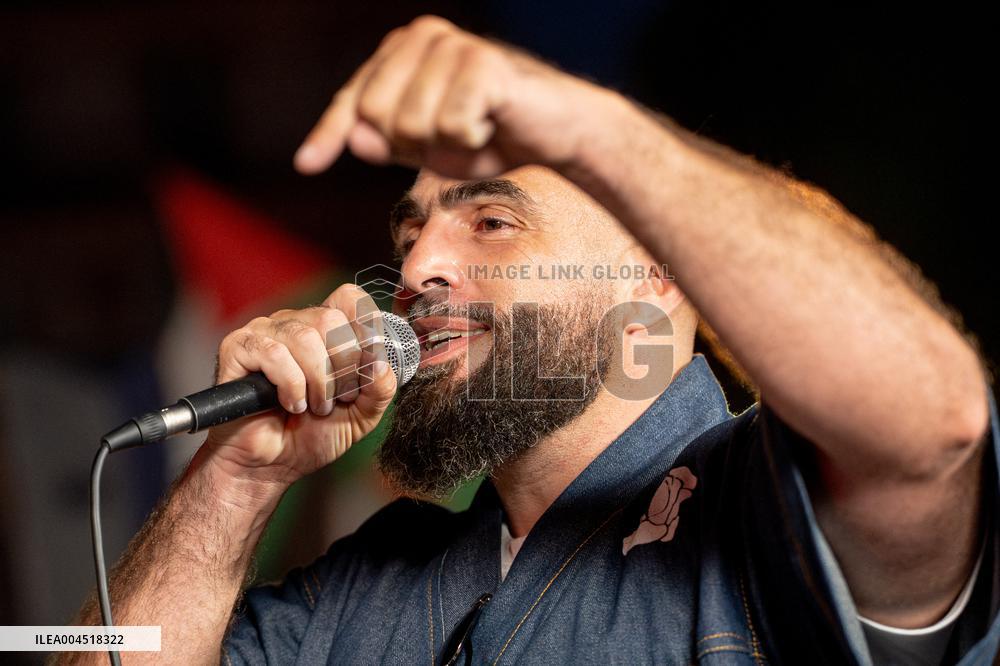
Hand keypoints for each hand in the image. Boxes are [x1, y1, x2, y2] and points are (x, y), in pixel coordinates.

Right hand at [200, 284, 396, 487]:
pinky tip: (290, 404)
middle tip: (338, 398)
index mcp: (324, 330)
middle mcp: (294, 323)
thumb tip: (381, 362)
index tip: (367, 365)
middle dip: (344, 366)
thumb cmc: (311, 435)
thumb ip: (380, 388)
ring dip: (318, 382)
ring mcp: (264, 332)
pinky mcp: (238, 348)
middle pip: (331, 318)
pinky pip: (274, 354)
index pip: (350, 299)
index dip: (366, 328)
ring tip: (315, 407)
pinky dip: (291, 387)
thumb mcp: (362, 413)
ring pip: (305, 337)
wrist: (270, 465)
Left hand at [292, 15, 612, 178]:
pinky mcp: (482, 62)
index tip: (307, 165)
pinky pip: (450, 126)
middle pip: (376, 118)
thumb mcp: (429, 145)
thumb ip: (388, 141)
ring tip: (476, 132)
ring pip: (411, 125)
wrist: (555, 133)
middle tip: (454, 141)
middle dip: (413, 146)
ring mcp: (452, 45)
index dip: (328, 134)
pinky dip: (472, 142)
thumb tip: (358, 139)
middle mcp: (422, 36)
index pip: (353, 100)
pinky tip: (492, 126)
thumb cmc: (492, 136)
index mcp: (403, 50)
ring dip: (447, 147)